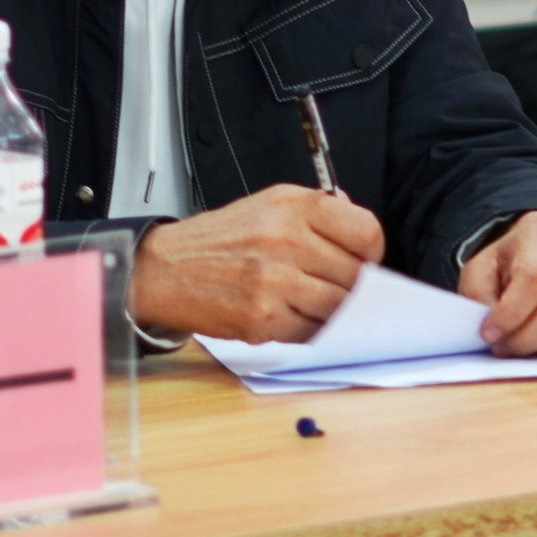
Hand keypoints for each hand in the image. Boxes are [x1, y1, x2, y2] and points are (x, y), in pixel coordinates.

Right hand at [130, 184, 384, 340]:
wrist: (165, 268)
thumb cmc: (222, 238)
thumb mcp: (272, 204)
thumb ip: (321, 215)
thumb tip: (363, 237)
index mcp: (297, 206)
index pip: (366, 232)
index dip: (371, 253)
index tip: (364, 261)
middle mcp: (288, 240)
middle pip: (354, 275)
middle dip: (351, 285)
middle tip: (335, 286)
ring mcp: (275, 281)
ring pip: (337, 307)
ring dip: (332, 311)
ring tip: (313, 302)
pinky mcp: (262, 317)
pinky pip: (310, 332)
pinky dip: (309, 329)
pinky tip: (292, 315)